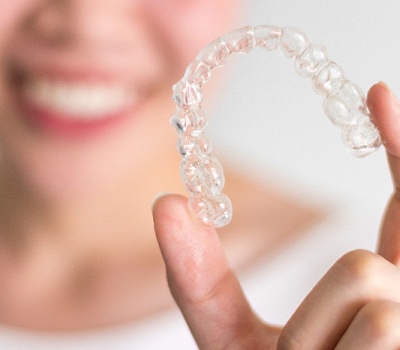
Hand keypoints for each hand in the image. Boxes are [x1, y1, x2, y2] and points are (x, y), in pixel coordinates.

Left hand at [152, 82, 399, 348]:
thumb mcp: (227, 336)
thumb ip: (198, 277)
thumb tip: (166, 203)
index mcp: (377, 289)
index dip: (397, 142)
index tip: (375, 88)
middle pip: (362, 264)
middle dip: (319, 317)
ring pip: (369, 285)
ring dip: (320, 343)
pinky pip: (379, 311)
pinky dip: (329, 341)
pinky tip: (346, 339)